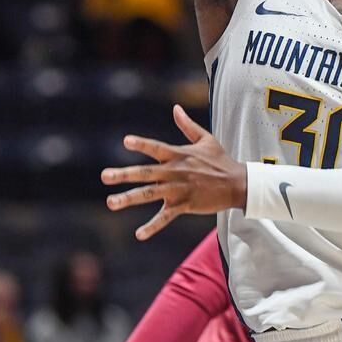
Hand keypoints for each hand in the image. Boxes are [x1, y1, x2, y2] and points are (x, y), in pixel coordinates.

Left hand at [101, 104, 246, 239]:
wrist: (236, 183)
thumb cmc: (220, 160)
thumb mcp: (206, 139)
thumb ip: (187, 125)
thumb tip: (175, 108)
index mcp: (179, 155)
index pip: (156, 148)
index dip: (142, 144)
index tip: (126, 141)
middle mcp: (175, 172)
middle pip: (146, 173)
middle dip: (124, 174)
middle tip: (105, 176)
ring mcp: (179, 189)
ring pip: (149, 194)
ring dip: (129, 198)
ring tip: (111, 202)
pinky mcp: (184, 205)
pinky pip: (165, 217)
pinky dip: (152, 226)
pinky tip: (138, 234)